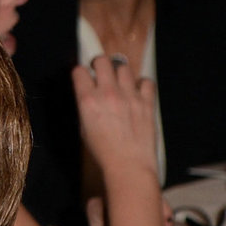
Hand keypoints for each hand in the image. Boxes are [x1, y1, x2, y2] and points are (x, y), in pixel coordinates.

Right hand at [73, 54, 157, 181]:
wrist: (129, 164)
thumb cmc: (103, 151)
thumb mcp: (84, 128)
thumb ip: (86, 107)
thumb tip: (89, 95)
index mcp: (87, 101)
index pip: (79, 72)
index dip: (80, 72)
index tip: (83, 76)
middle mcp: (108, 94)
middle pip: (102, 61)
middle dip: (99, 63)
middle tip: (100, 70)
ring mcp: (129, 96)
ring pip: (124, 68)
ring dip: (119, 73)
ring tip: (120, 83)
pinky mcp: (146, 102)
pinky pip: (146, 82)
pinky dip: (141, 84)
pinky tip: (137, 92)